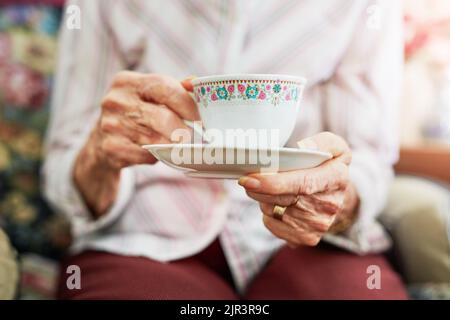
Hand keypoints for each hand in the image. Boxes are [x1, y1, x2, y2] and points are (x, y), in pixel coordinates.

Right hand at [74, 72, 197, 215]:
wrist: (100, 142)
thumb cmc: (133, 114)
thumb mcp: (148, 95)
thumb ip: (174, 88)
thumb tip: (196, 84)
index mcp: (127, 82)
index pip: (165, 87)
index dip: (188, 104)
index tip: (200, 117)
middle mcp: (115, 101)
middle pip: (164, 118)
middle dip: (184, 130)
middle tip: (194, 137)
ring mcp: (111, 125)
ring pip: (158, 139)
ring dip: (172, 144)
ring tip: (176, 144)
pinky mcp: (112, 148)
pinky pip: (147, 155)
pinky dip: (156, 156)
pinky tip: (154, 152)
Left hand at [238, 132, 358, 247]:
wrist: (337, 195)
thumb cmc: (328, 166)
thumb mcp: (333, 146)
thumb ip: (321, 142)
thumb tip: (303, 148)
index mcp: (336, 178)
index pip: (302, 184)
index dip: (272, 183)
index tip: (249, 179)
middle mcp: (329, 205)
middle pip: (282, 199)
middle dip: (259, 189)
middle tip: (250, 178)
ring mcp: (318, 224)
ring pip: (273, 212)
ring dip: (264, 200)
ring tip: (272, 189)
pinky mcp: (307, 238)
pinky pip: (273, 225)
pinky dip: (269, 214)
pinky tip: (278, 204)